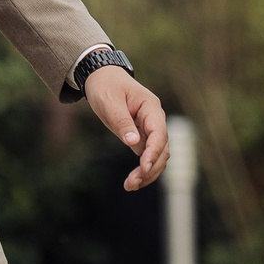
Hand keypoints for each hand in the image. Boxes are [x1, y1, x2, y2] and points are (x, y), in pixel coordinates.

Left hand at [85, 65, 169, 190]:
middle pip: (162, 149)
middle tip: (132, 183)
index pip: (159, 133)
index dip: (154, 153)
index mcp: (150, 107)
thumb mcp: (109, 101)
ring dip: (148, 173)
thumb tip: (134, 143)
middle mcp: (154, 119)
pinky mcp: (142, 136)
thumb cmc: (105, 86)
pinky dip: (143, 170)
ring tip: (130, 186)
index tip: (144, 168)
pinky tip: (132, 182)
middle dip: (150, 168)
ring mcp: (150, 129)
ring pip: (158, 156)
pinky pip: (148, 156)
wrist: (101, 78)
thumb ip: (122, 121)